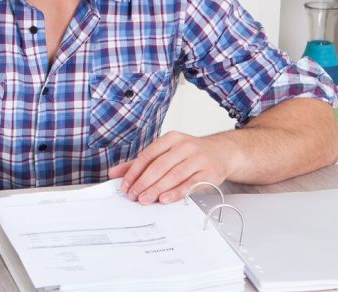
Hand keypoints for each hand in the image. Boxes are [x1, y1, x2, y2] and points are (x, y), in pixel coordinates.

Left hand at [108, 131, 236, 204]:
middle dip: (144, 182)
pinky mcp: (210, 172)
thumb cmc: (190, 154)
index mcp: (171, 138)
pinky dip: (176, 192)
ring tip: (145, 199)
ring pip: (174, 175)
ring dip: (157, 189)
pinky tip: (165, 199)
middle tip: (133, 195)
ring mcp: (199, 159)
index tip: (125, 185)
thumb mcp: (166, 152)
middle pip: (159, 166)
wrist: (223, 153)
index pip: (147, 155)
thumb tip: (114, 173)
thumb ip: (140, 163)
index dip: (134, 172)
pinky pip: (190, 184)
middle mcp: (185, 146)